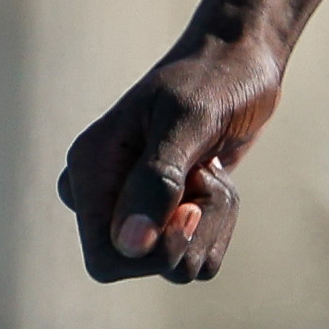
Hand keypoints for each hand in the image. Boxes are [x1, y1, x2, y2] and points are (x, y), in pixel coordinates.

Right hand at [57, 26, 289, 284]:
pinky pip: (196, 254)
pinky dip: (220, 222)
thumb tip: (130, 245)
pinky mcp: (166, 212)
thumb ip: (157, 180)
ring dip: (212, 223)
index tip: (189, 209)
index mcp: (89, 168)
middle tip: (204, 178)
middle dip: (188, 235)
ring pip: (176, 265)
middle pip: (140, 266)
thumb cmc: (213, 81)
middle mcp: (104, 193)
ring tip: (211, 170)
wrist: (238, 62)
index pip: (105, 260)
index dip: (152, 252)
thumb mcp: (188, 121)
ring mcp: (135, 205)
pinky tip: (214, 177)